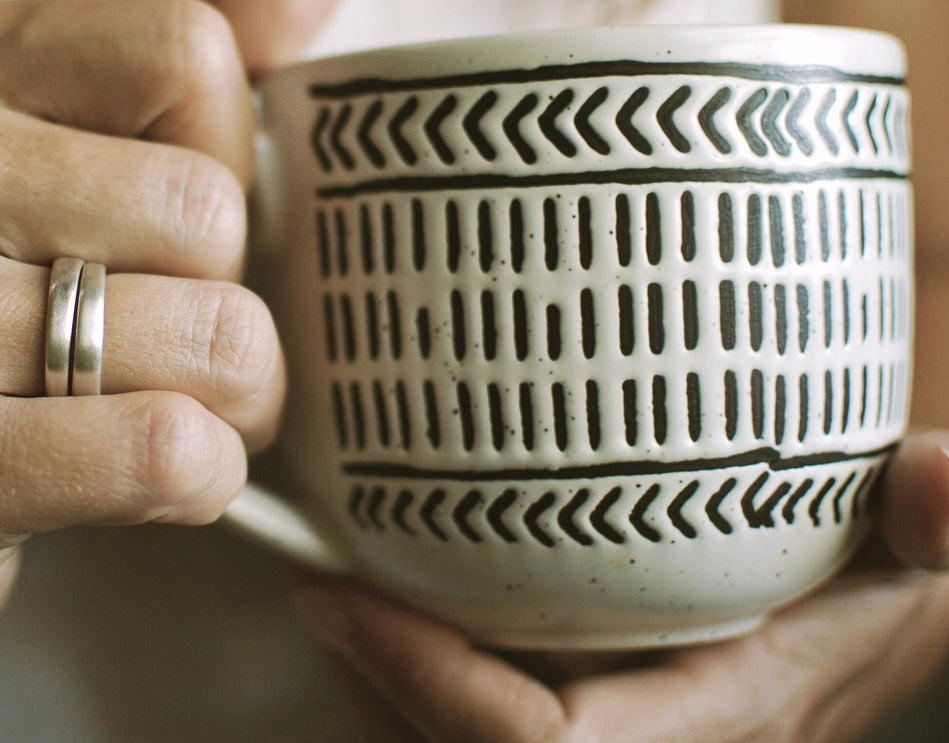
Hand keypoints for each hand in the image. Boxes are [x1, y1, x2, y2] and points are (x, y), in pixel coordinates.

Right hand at [0, 0, 358, 654]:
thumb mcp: (70, 148)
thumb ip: (202, 39)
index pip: (190, 52)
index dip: (220, 156)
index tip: (158, 226)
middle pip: (210, 208)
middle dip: (230, 300)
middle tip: (162, 344)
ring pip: (214, 336)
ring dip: (232, 402)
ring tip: (157, 409)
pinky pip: (166, 450)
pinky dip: (202, 479)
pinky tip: (147, 480)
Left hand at [291, 429, 948, 742]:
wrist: (873, 633)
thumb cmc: (880, 585)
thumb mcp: (917, 553)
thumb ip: (939, 521)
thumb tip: (936, 478)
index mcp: (708, 727)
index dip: (421, 680)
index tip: (334, 586)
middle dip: (363, 682)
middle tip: (309, 572)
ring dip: (367, 686)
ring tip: (326, 581)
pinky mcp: (588, 736)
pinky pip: (447, 742)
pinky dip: (397, 687)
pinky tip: (380, 608)